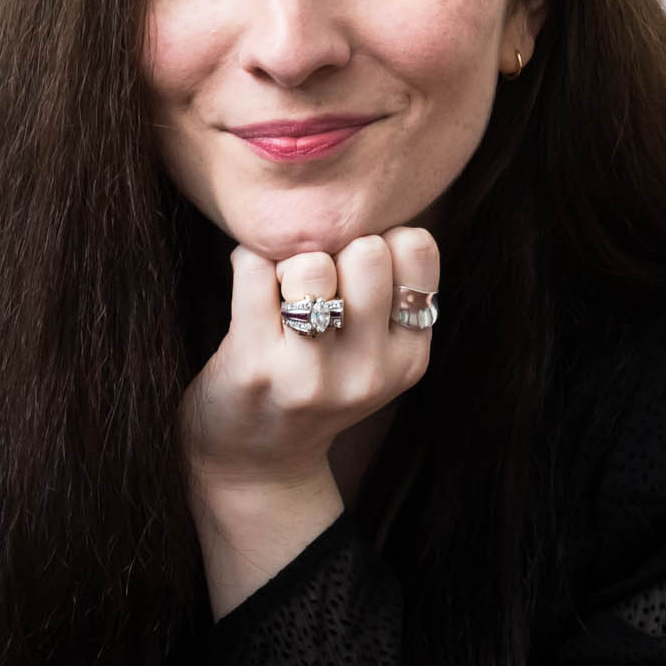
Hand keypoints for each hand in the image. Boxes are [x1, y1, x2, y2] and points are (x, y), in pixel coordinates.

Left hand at [182, 227, 438, 495]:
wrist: (256, 465)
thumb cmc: (314, 386)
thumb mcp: (374, 353)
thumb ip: (386, 290)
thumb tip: (373, 200)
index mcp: (409, 356)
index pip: (417, 246)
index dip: (381, 237)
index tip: (356, 267)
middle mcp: (369, 370)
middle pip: (367, 250)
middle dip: (335, 246)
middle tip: (314, 278)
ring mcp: (311, 374)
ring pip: (310, 263)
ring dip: (288, 260)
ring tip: (282, 289)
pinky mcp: (255, 367)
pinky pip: (253, 269)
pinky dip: (248, 261)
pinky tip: (251, 288)